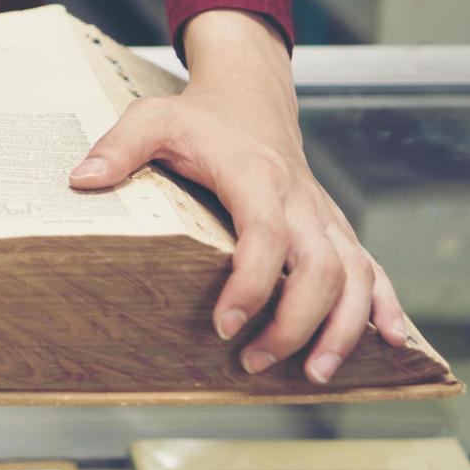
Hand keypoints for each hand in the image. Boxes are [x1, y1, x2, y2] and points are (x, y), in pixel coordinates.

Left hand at [68, 10, 406, 383]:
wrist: (250, 96)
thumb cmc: (198, 116)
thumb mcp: (151, 118)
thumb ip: (118, 148)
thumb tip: (81, 180)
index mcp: (253, 175)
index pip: (266, 235)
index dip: (252, 283)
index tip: (224, 323)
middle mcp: (298, 198)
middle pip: (321, 267)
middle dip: (296, 322)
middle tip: (256, 361)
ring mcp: (321, 214)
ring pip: (355, 274)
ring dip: (343, 327)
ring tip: (316, 372)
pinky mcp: (333, 226)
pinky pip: (372, 266)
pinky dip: (385, 304)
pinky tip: (388, 340)